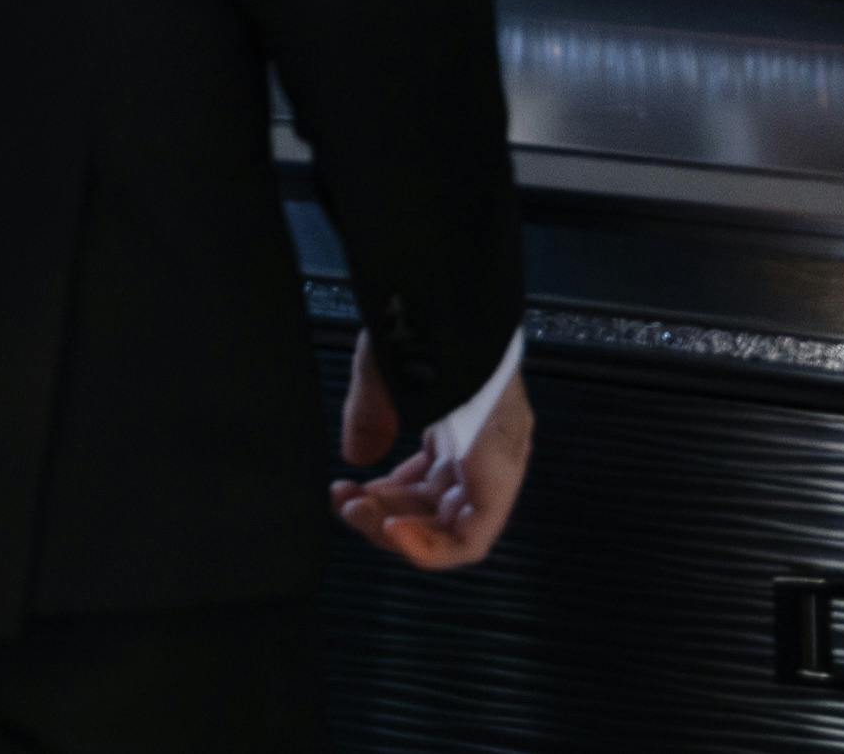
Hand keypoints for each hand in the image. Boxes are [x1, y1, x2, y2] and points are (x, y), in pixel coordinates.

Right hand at [332, 332, 532, 569]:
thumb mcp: (385, 374)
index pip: (431, 483)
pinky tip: (388, 531)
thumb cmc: (424, 322)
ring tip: (354, 512)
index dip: (387, 496)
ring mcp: (495, 463)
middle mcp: (485, 447)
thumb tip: (357, 458)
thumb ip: (371, 419)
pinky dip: (428, 548)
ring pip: (448, 529)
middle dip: (382, 514)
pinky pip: (470, 538)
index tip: (349, 491)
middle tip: (344, 505)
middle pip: (436, 510)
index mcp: (466, 423)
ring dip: (396, 532)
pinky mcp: (499, 476)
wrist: (450, 296)